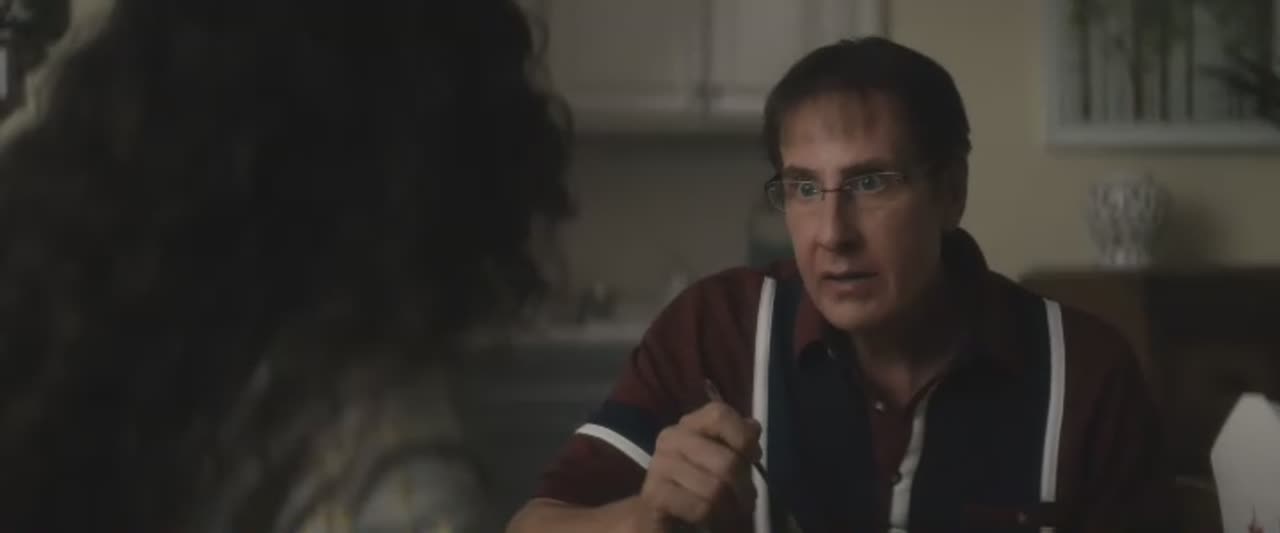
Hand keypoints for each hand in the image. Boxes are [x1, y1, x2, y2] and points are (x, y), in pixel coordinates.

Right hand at [635, 401, 761, 529]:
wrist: (662, 512)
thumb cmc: (699, 481)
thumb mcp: (723, 456)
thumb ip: (740, 439)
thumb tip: (752, 429)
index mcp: (690, 424)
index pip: (720, 415)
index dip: (743, 437)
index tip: (753, 458)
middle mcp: (672, 438)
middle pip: (726, 461)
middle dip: (743, 486)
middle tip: (747, 499)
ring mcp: (660, 464)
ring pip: (715, 488)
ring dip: (729, 507)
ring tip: (728, 510)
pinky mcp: (654, 494)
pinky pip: (699, 507)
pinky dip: (710, 516)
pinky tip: (707, 516)